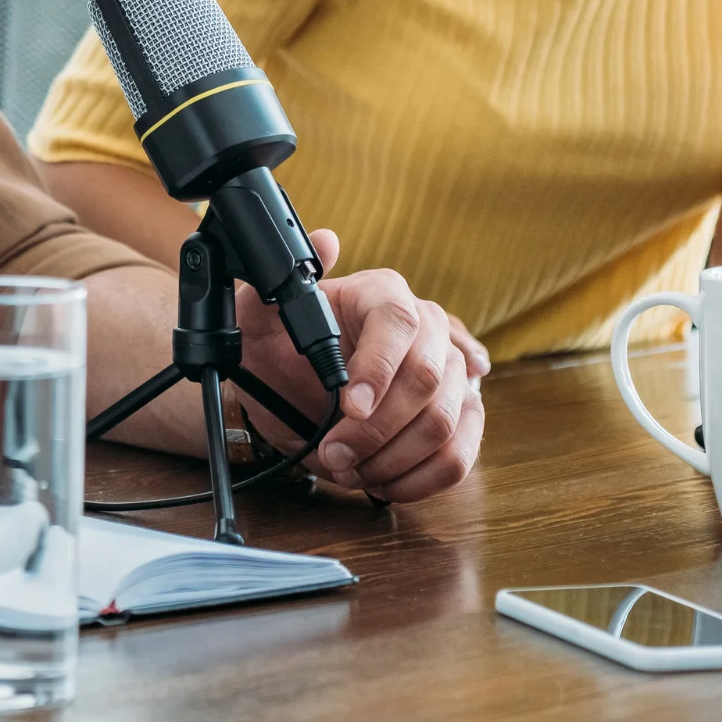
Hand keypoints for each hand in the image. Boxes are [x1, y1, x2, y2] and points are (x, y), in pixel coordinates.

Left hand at [236, 230, 486, 503]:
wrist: (289, 388)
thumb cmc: (278, 348)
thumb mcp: (260, 318)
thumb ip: (278, 284)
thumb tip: (325, 241)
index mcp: (382, 293)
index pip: (398, 322)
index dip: (378, 368)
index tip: (349, 407)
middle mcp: (428, 326)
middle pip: (428, 378)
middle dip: (377, 429)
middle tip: (335, 453)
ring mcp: (452, 372)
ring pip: (446, 421)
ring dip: (393, 458)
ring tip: (351, 468)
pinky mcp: (461, 416)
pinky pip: (461, 454)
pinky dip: (421, 479)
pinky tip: (384, 480)